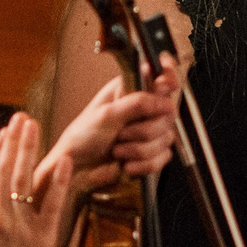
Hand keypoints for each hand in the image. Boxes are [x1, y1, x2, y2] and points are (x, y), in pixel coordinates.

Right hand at [0, 114, 75, 246]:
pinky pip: (52, 205)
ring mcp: (20, 227)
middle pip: (6, 170)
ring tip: (34, 129)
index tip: (5, 132)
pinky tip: (65, 161)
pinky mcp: (43, 239)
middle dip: (14, 141)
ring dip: (29, 151)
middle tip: (23, 118)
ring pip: (25, 180)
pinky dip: (59, 182)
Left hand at [42, 70, 178, 192]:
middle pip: (168, 114)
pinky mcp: (151, 153)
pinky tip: (126, 164)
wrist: (77, 169)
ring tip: (117, 150)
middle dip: (143, 131)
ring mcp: (148, 131)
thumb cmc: (82, 137)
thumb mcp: (107, 114)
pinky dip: (142, 165)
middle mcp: (143, 108)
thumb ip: (137, 103)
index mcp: (131, 90)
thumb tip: (163, 100)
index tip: (165, 86)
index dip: (169, 78)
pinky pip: (163, 158)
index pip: (161, 77)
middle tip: (121, 134)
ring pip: (166, 138)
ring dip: (139, 150)